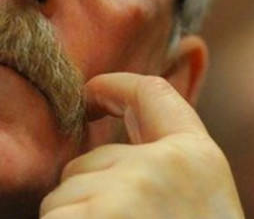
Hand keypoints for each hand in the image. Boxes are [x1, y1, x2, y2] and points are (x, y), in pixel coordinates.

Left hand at [40, 73, 243, 217]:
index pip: (151, 93)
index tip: (89, 92)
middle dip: (85, 196)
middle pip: (84, 163)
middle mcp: (161, 165)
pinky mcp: (94, 218)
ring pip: (59, 196)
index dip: (113, 86)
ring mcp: (125, 192)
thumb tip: (186, 53)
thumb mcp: (201, 202)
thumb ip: (170, 160)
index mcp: (197, 159)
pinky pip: (52, 218)